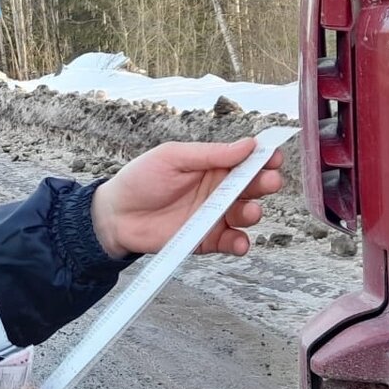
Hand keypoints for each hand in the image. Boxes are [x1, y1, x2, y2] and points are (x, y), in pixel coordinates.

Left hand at [90, 137, 283, 257]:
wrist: (115, 215)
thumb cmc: (140, 180)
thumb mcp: (173, 158)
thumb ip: (209, 154)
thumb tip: (248, 144)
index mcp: (212, 165)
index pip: (246, 159)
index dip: (263, 157)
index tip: (273, 156)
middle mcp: (218, 190)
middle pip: (253, 187)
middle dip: (265, 184)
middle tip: (268, 182)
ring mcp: (214, 215)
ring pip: (246, 215)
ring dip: (253, 213)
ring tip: (249, 211)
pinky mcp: (206, 239)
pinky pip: (231, 242)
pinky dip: (239, 243)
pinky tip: (239, 241)